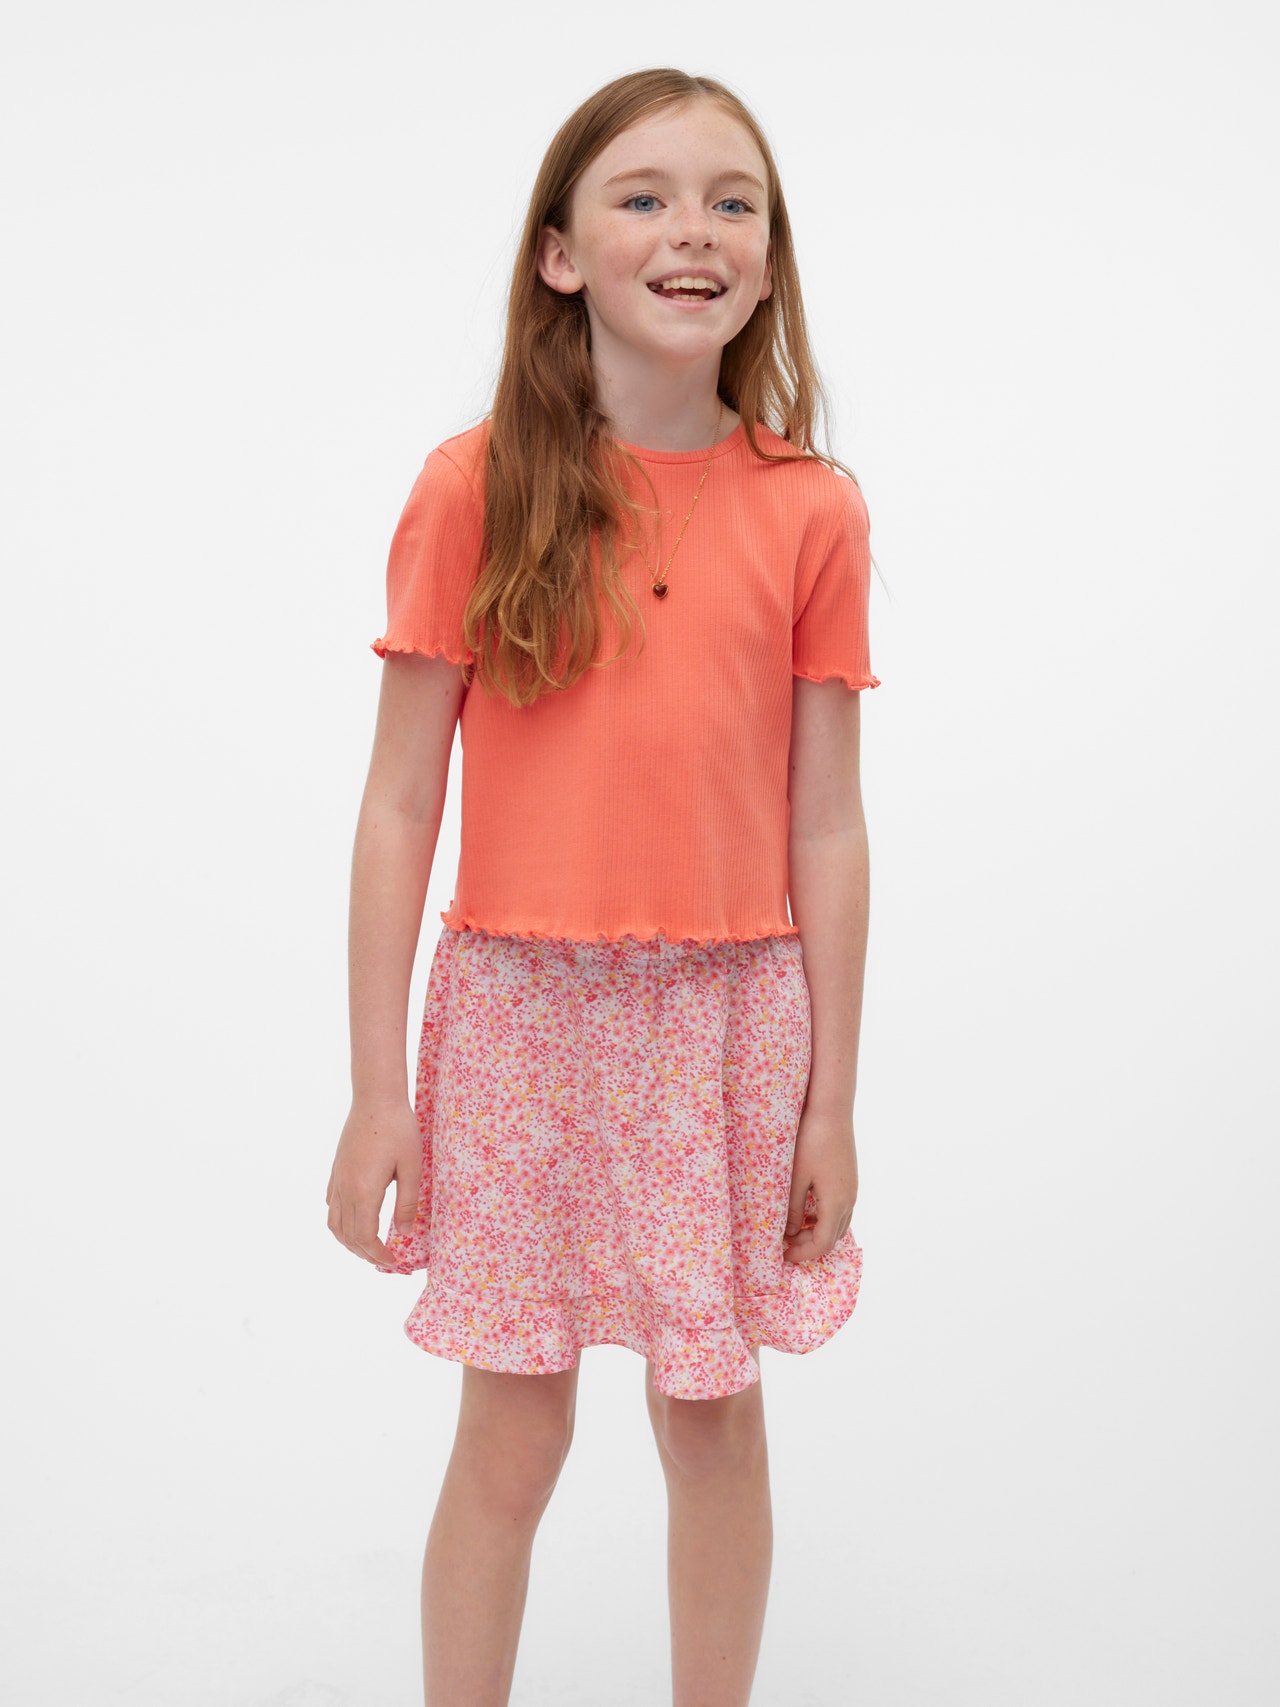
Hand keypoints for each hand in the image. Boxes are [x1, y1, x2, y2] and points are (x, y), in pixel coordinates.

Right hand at [326, 1097, 422, 1265]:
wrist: (375, 1098)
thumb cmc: (398, 1129)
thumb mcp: (411, 1166)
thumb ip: (407, 1202)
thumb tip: (405, 1233)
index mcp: (363, 1191)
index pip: (364, 1237)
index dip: (377, 1254)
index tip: (393, 1261)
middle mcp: (345, 1189)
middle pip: (347, 1235)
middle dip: (364, 1253)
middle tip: (384, 1258)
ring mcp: (337, 1179)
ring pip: (333, 1223)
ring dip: (348, 1241)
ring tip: (367, 1246)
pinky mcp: (336, 1169)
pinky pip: (330, 1204)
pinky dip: (339, 1221)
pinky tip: (353, 1219)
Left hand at [782, 1105, 858, 1265]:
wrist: (832, 1111)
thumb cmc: (811, 1141)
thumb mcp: (796, 1178)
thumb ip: (793, 1209)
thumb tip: (789, 1234)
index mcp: (836, 1203)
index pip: (822, 1244)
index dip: (802, 1254)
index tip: (782, 1254)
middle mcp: (849, 1200)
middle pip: (832, 1238)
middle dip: (808, 1246)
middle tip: (783, 1242)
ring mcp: (852, 1190)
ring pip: (837, 1225)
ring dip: (816, 1232)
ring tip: (792, 1228)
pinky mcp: (849, 1180)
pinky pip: (839, 1210)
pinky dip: (823, 1219)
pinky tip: (805, 1210)